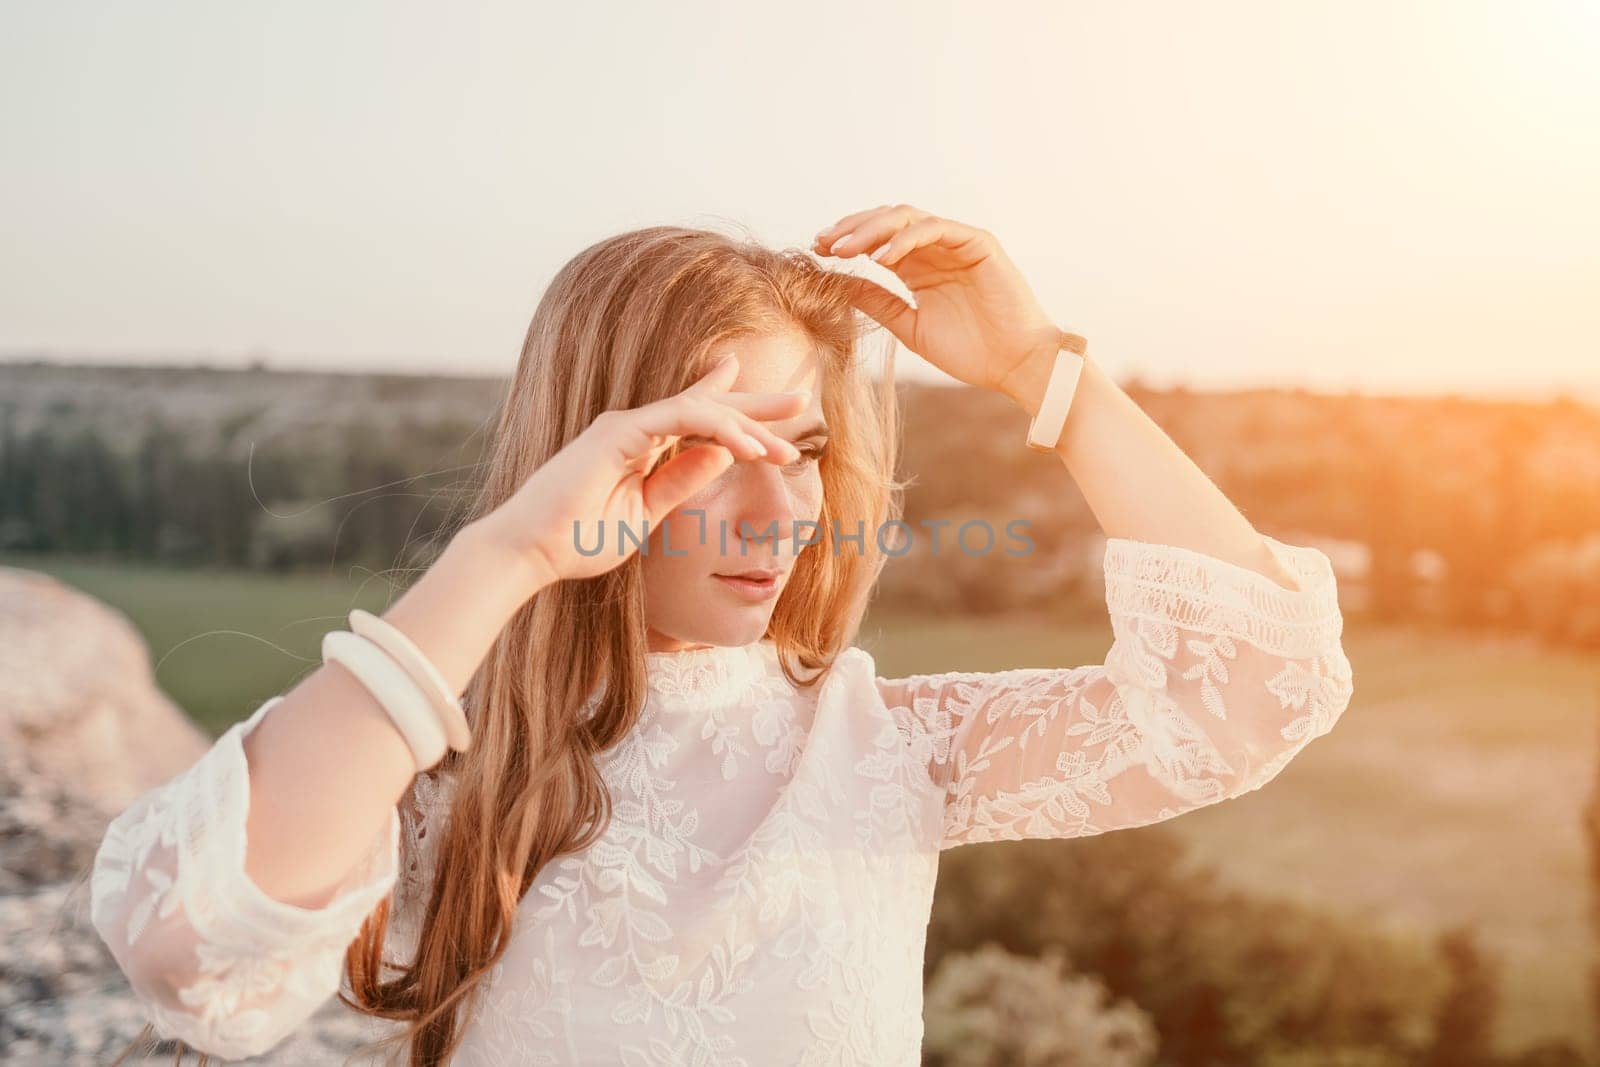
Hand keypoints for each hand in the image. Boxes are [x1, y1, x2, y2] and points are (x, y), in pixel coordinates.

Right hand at [476, 355, 807, 583]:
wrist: (533, 552)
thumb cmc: (580, 540)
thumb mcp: (647, 514)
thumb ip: (682, 483)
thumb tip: (723, 455)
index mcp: (641, 446)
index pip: (696, 418)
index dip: (735, 409)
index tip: (774, 409)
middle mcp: (635, 427)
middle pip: (707, 404)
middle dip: (756, 404)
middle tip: (801, 400)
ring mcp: (626, 425)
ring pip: (702, 410)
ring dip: (748, 425)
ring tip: (784, 448)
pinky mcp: (619, 431)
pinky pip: (682, 418)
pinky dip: (720, 430)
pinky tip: (750, 447)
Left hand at [811, 204, 1066, 405]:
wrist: (1015, 365)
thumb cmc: (970, 352)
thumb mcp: (909, 327)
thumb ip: (877, 303)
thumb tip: (837, 285)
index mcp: (919, 267)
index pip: (875, 241)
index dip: (845, 242)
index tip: (816, 252)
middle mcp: (936, 249)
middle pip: (885, 222)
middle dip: (851, 230)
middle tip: (822, 244)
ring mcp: (957, 242)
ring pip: (906, 218)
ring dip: (871, 230)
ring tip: (844, 249)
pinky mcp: (978, 243)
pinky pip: (935, 229)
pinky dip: (904, 239)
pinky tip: (879, 259)